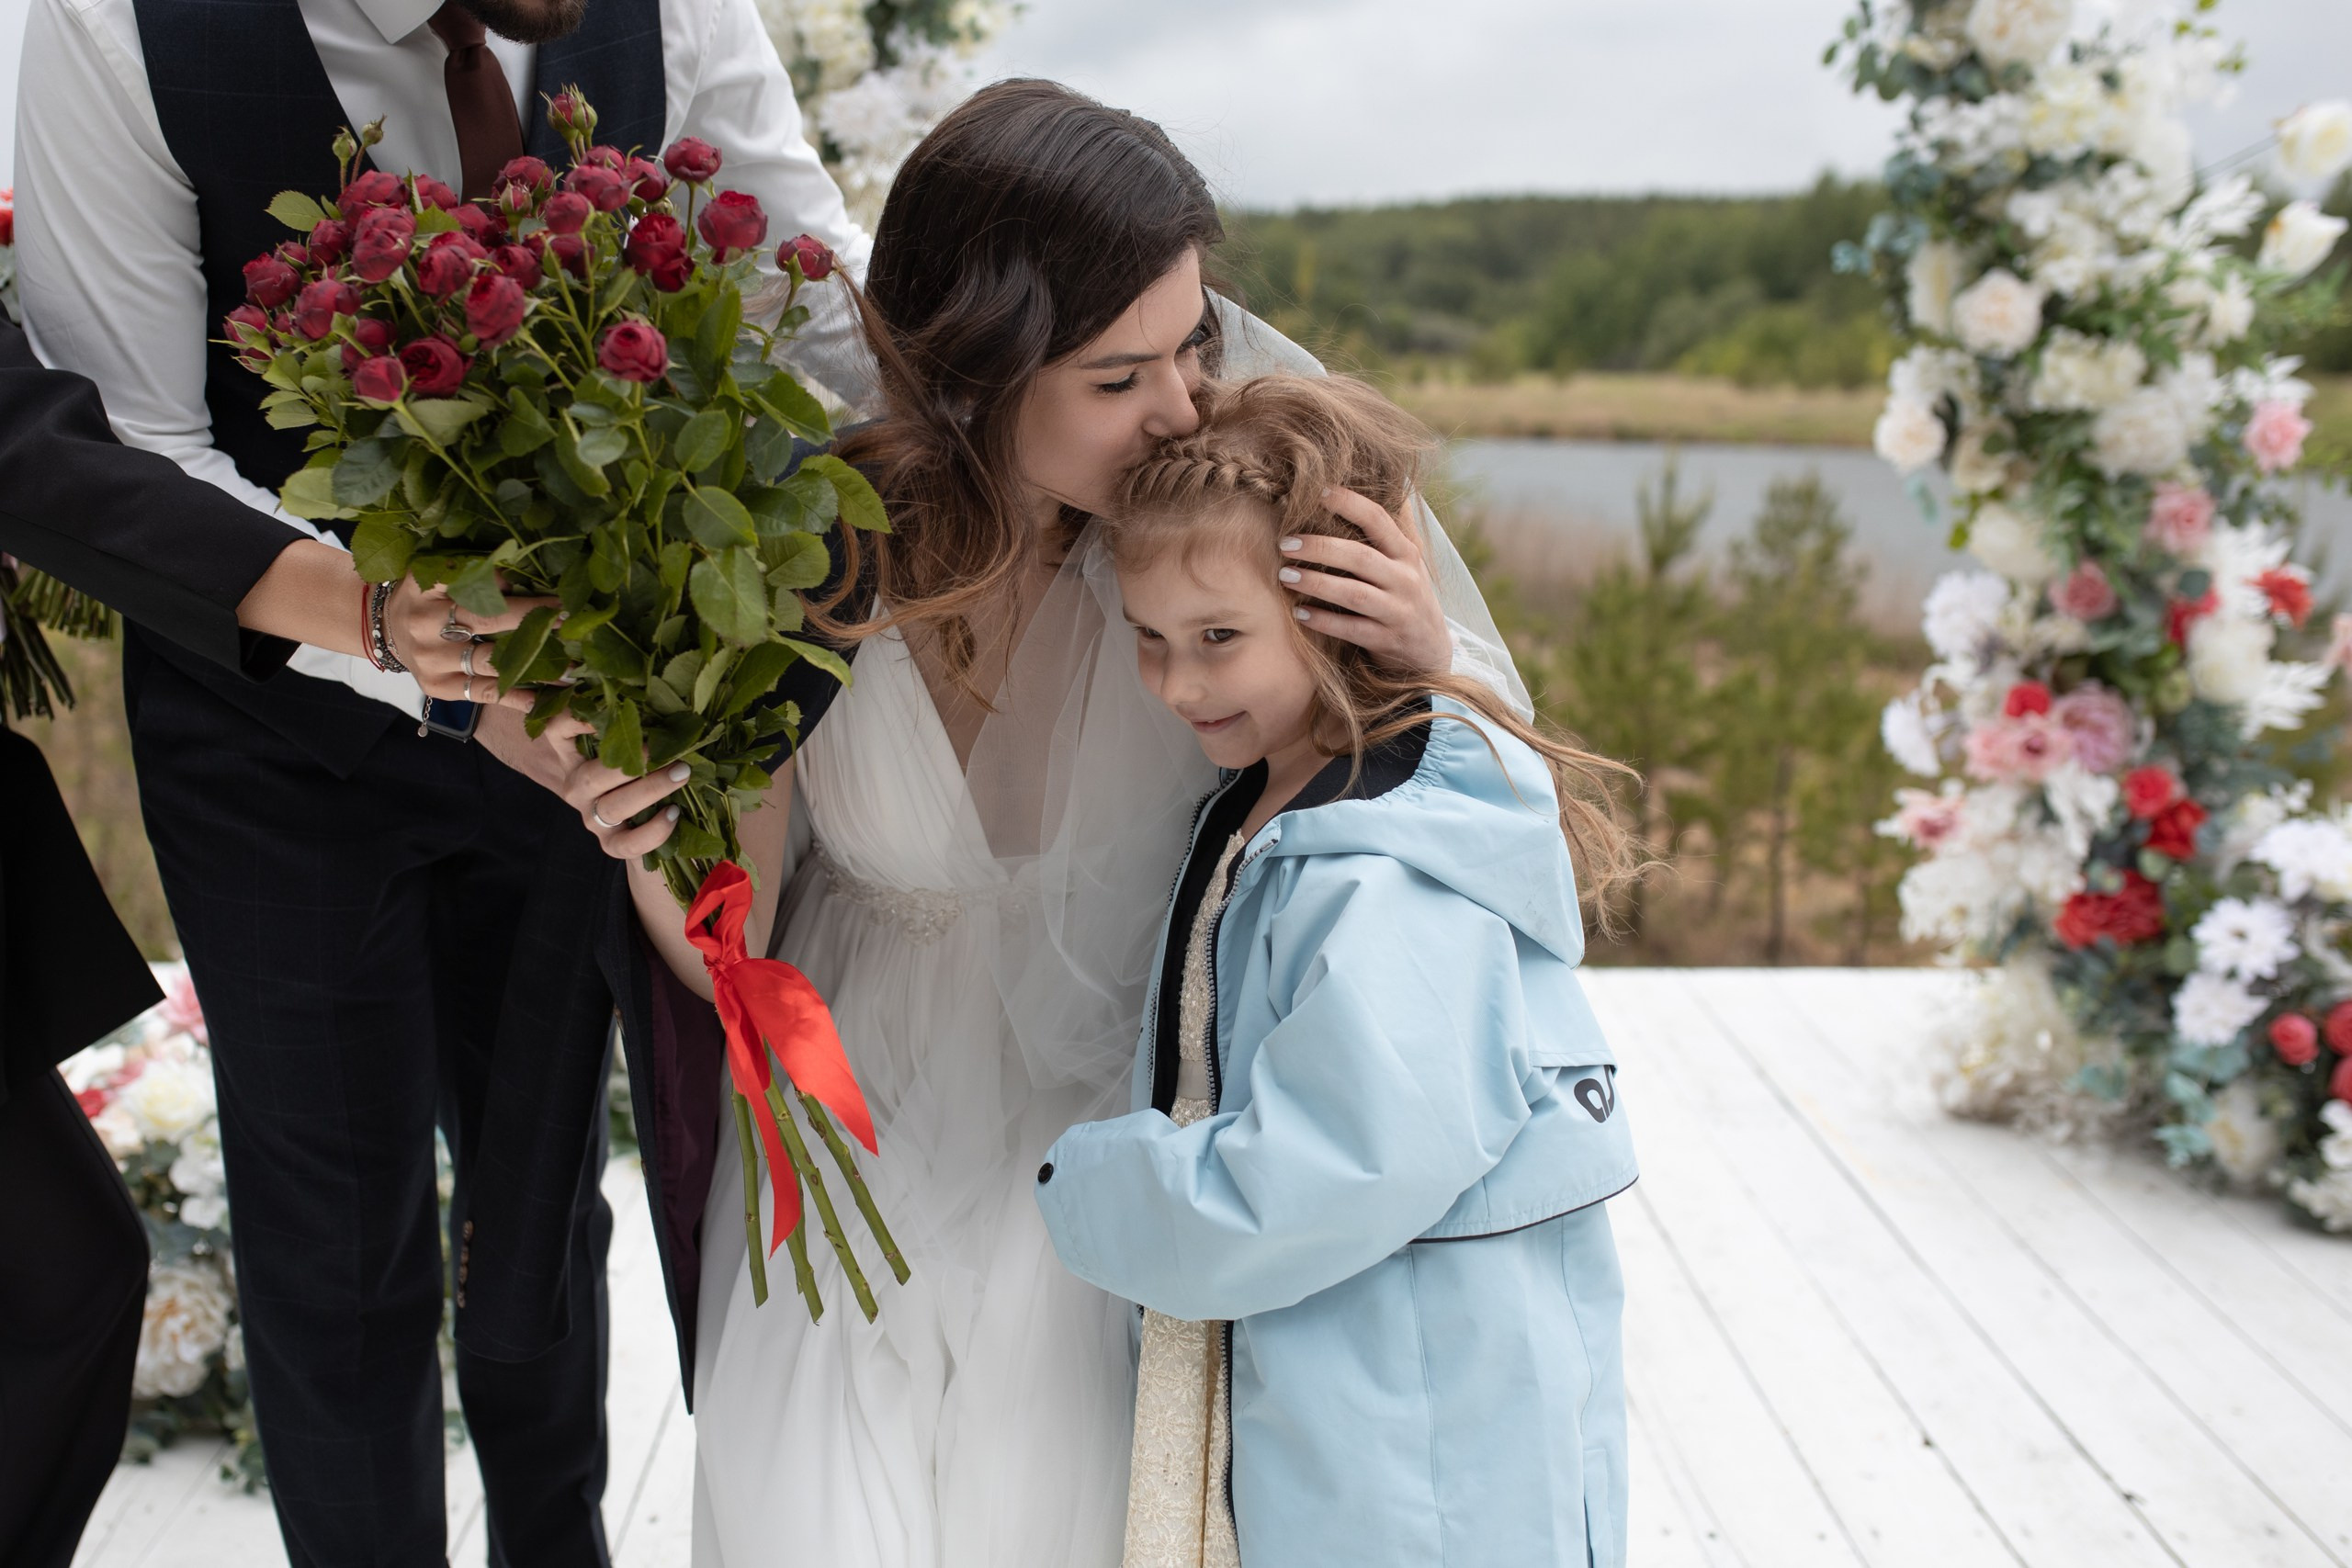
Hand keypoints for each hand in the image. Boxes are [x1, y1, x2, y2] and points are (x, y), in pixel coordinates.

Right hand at [383, 577, 559, 710]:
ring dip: (534, 664)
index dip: (515, 589)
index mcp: (425, 587)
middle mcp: (425, 623)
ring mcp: (431, 659)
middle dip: (532, 622)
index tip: (555, 596)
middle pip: (487, 621)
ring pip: (490, 660)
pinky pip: (482, 692)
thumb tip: (522, 577)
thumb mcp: (438, 574)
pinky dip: (513, 696)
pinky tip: (541, 700)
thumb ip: (473, 573)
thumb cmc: (426, 598)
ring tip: (572, 666)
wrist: (387, 631)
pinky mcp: (439, 687)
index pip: (473, 583)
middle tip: (570, 623)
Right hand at [481, 709, 689, 859]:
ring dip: (650, 789)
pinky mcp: (611, 844)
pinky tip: (673, 813)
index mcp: (572, 753)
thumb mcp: (626, 731)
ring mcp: (592, 817)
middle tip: (668, 747)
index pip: (559, 729)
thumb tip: (609, 664)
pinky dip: (652, 832)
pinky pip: (627, 845)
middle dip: (632, 761)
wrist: (641, 816)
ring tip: (682, 773)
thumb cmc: (637, 760)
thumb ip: (620, 704)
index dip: (576, 717)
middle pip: (591, 776)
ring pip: (612, 807)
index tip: (606, 704)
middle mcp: (576, 786)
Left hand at [1279, 486, 1452, 674]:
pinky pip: (1351, 629)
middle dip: (1320, 547)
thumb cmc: (1405, 598)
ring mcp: (1398, 612)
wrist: (1430, 651)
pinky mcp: (1387, 641)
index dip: (1349, 503)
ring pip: (1354, 594)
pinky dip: (1324, 621)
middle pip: (1360, 557)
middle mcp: (1405, 580)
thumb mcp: (1405, 565)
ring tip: (1286, 575)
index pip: (1378, 520)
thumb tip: (1358, 491)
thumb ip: (1383, 536)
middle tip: (1285, 543)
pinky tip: (1300, 613)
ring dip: (1317, 583)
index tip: (1318, 492)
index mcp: (1406, 554)